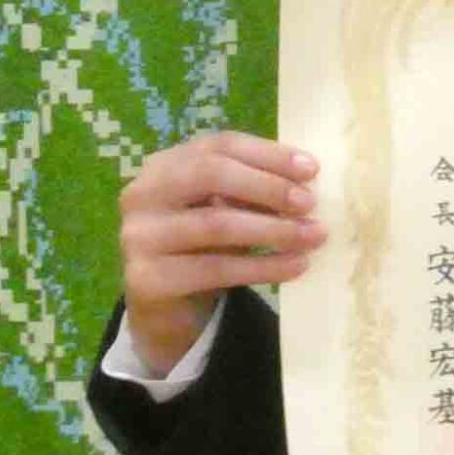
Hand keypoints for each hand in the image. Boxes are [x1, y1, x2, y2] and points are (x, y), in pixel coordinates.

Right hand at [118, 131, 324, 374]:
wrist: (166, 308)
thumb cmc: (203, 248)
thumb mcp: (226, 210)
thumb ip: (253, 192)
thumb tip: (306, 183)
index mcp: (165, 165)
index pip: (220, 146)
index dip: (268, 154)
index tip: (312, 169)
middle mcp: (143, 193)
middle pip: (210, 174)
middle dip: (267, 187)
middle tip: (309, 204)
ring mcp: (139, 236)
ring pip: (215, 224)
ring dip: (274, 230)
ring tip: (313, 236)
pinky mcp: (147, 278)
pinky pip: (215, 268)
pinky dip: (261, 267)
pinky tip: (295, 266)